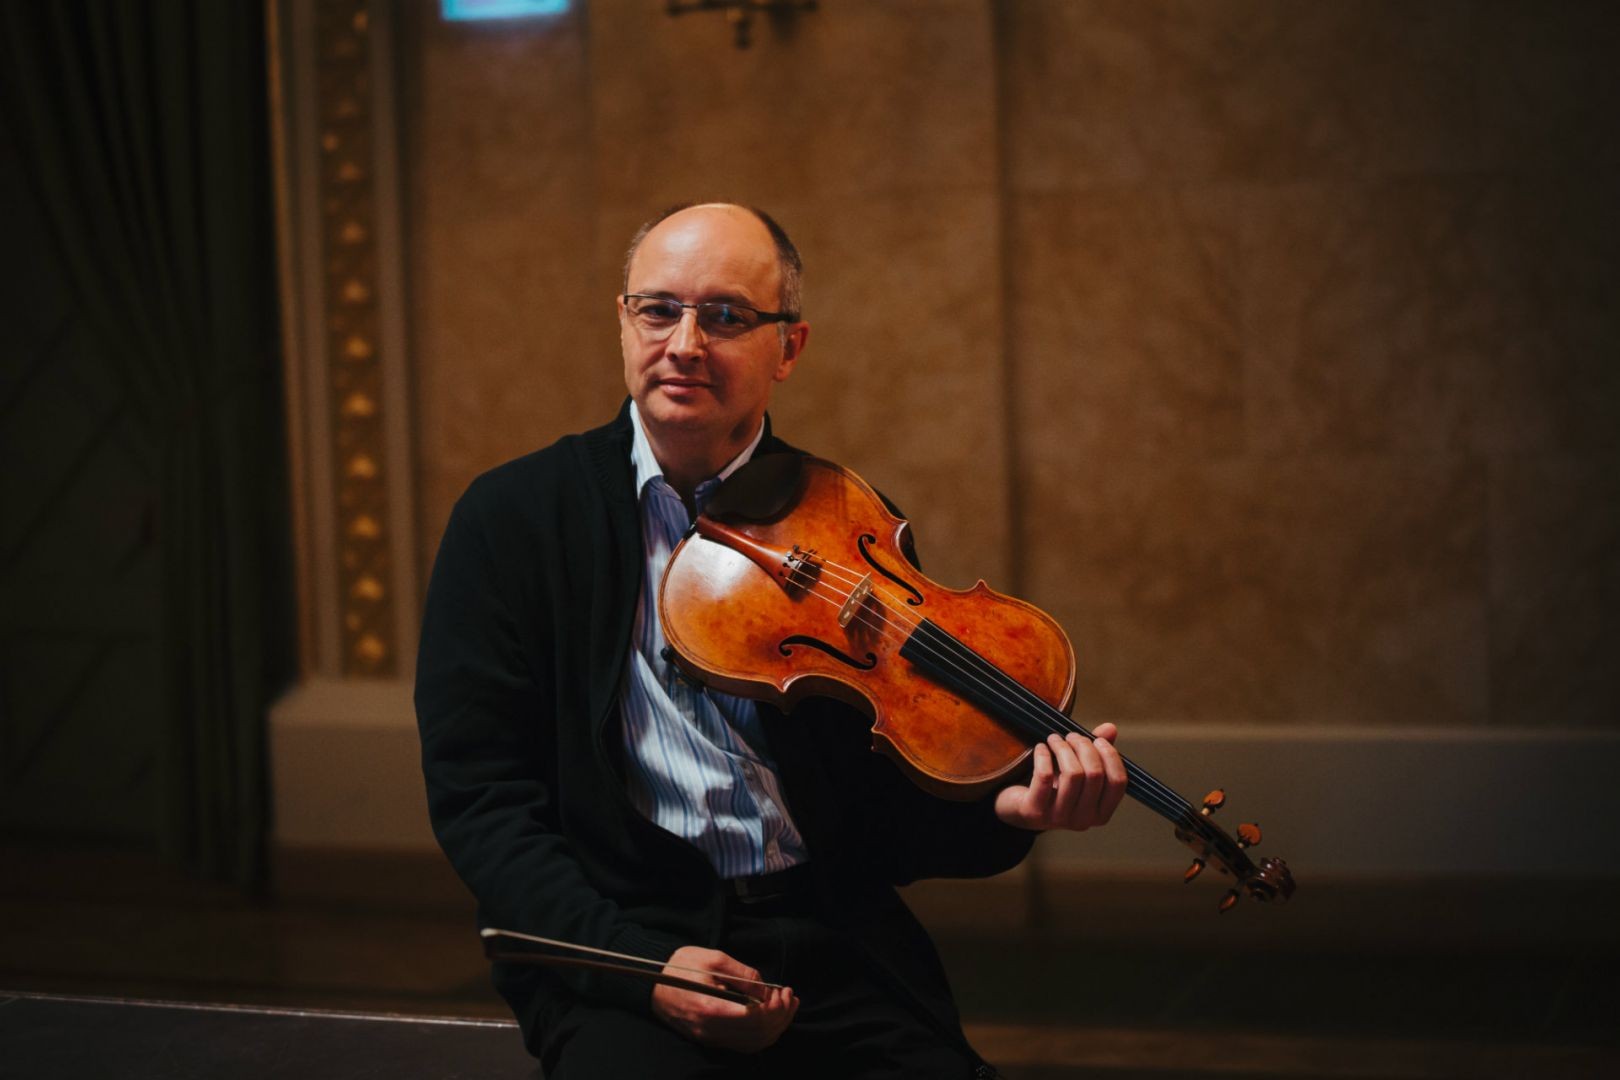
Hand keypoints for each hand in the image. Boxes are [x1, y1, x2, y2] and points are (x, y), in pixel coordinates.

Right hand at [649, 945, 797, 1051]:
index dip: (776, 1006)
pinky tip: (771, 1019)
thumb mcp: (713, 958)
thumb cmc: (681, 966)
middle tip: (789, 996)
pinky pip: (744, 1045)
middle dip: (781, 1015)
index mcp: (711, 1008)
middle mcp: (711, 1030)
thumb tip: (766, 989)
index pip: (756, 1017)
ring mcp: (710, 1038)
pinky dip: (763, 1035)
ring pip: (754, 1043)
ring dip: (776, 1027)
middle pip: (759, 1033)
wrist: (652, 984)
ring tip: (787, 1006)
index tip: (783, 990)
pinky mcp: (710, 1040)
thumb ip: (743, 974)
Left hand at [994, 723, 1126, 830]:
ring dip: (1063, 748)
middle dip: (1084, 746)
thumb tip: (1110, 728)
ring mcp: (1059, 818)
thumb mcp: (1079, 772)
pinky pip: (1045, 777)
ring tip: (1054, 739)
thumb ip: (1097, 753)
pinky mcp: (1035, 811)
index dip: (1110, 755)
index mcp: (1101, 813)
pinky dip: (1043, 756)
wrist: (1018, 809)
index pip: (1118, 782)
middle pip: (1094, 773)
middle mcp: (1084, 820)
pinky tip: (1040, 747)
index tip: (1097, 740)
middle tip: (1071, 736)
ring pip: (1073, 774)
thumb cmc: (1055, 787)